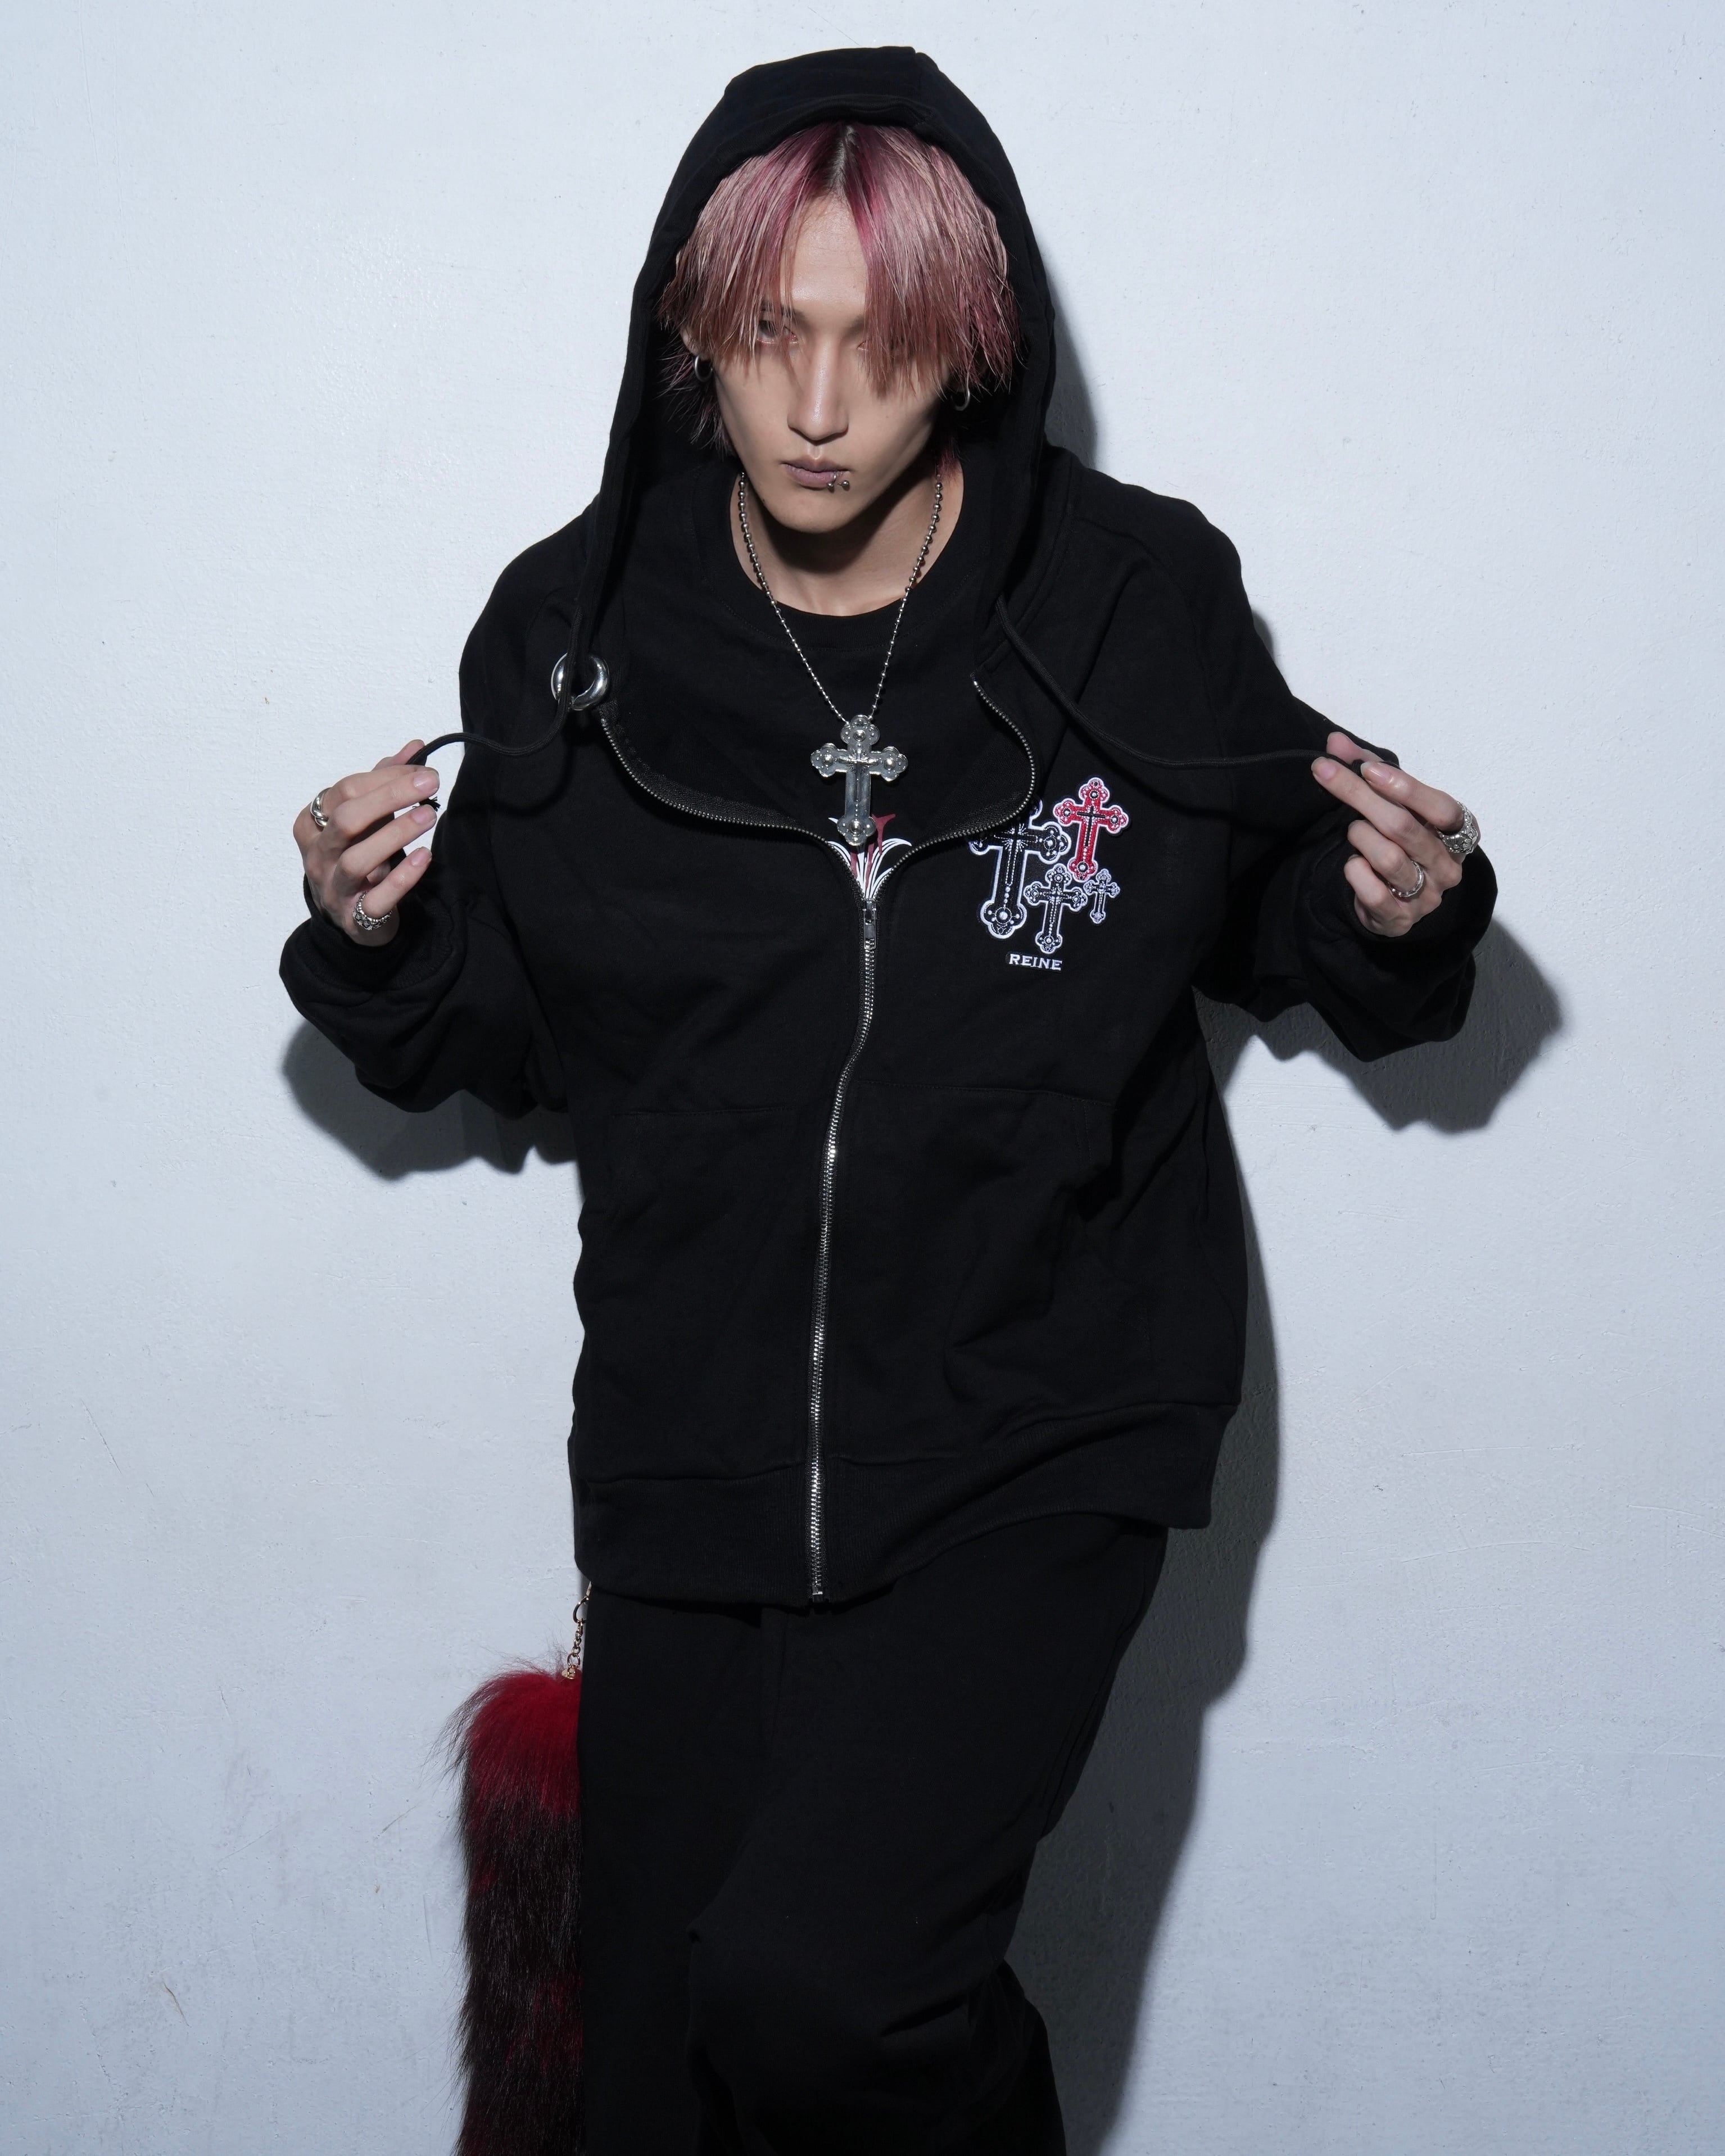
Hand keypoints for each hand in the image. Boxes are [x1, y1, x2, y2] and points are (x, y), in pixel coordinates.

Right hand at [294, 741, 438, 946]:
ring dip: (395, 835)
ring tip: (429, 816)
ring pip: (356, 859)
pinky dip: (402, 878)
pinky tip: (425, 857)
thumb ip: (385, 783)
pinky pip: (376, 898)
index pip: (346, 790)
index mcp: (312, 824)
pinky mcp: (356, 917)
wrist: (350, 917)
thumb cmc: (357, 856)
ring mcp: (333, 888)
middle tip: (430, 783)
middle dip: (389, 797)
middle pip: (347, 819)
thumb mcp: (366, 819)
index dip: (387, 777)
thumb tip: (415, 746)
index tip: (423, 771)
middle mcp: (317, 855)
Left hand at [1311, 730, 1467, 937]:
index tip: (1367, 769)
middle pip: (1404, 827)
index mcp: (1457, 833)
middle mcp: (1448, 865)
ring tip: (1352, 831)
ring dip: (1359, 837)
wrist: (1397, 900)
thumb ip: (1368, 769)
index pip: (1441, 807)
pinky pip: (1374, 894)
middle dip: (1361, 797)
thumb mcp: (1391, 802)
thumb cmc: (1399, 841)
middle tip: (1326, 774)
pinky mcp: (1401, 920)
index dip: (1405, 787)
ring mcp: (1428, 896)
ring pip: (1388, 858)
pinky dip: (1355, 873)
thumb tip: (1335, 742)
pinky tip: (1352, 865)